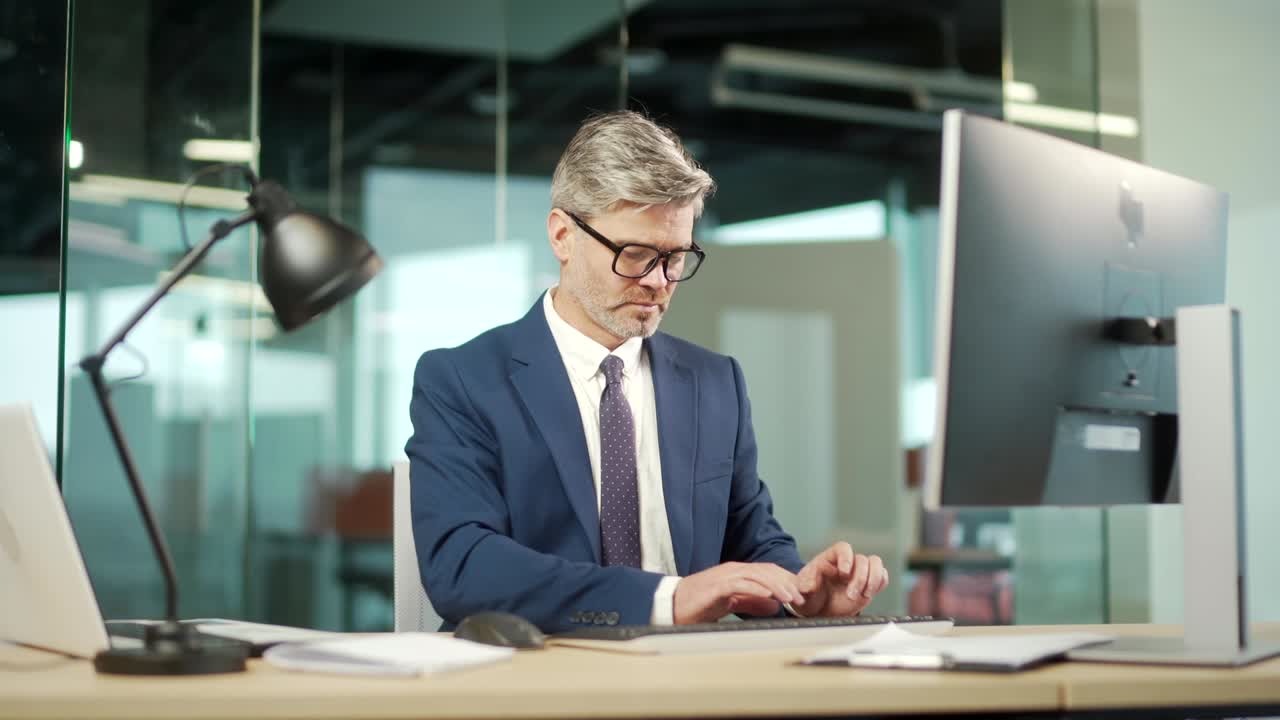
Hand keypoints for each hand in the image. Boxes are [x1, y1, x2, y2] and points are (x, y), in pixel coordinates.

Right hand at [672, 562, 804, 623]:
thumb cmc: (699, 604)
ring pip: (757, 576)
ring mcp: (725, 577)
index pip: (768, 571)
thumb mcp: (730, 604)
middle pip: (766, 571)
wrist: (671, 605)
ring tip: (790, 598)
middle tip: (801, 597)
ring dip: (777, 586)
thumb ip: (750, 603)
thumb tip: (773, 605)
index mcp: (738, 573)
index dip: (786, 580)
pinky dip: (756, 590)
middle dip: (786, 582)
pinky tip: (769, 597)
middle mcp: (733, 570)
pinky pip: (741, 586)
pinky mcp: (717, 587)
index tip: (801, 593)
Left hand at [794, 542, 888, 616]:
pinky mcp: (869, 584)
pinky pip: (883, 577)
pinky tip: (868, 594)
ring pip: (876, 563)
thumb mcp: (801, 589)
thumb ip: (805, 584)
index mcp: (830, 558)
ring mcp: (860, 572)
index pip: (844, 548)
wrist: (818, 609)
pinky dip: (880, 584)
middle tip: (850, 595)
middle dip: (859, 578)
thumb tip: (811, 584)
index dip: (846, 558)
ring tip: (864, 594)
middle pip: (862, 559)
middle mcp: (847, 562)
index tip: (844, 573)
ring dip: (873, 579)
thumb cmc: (809, 595)